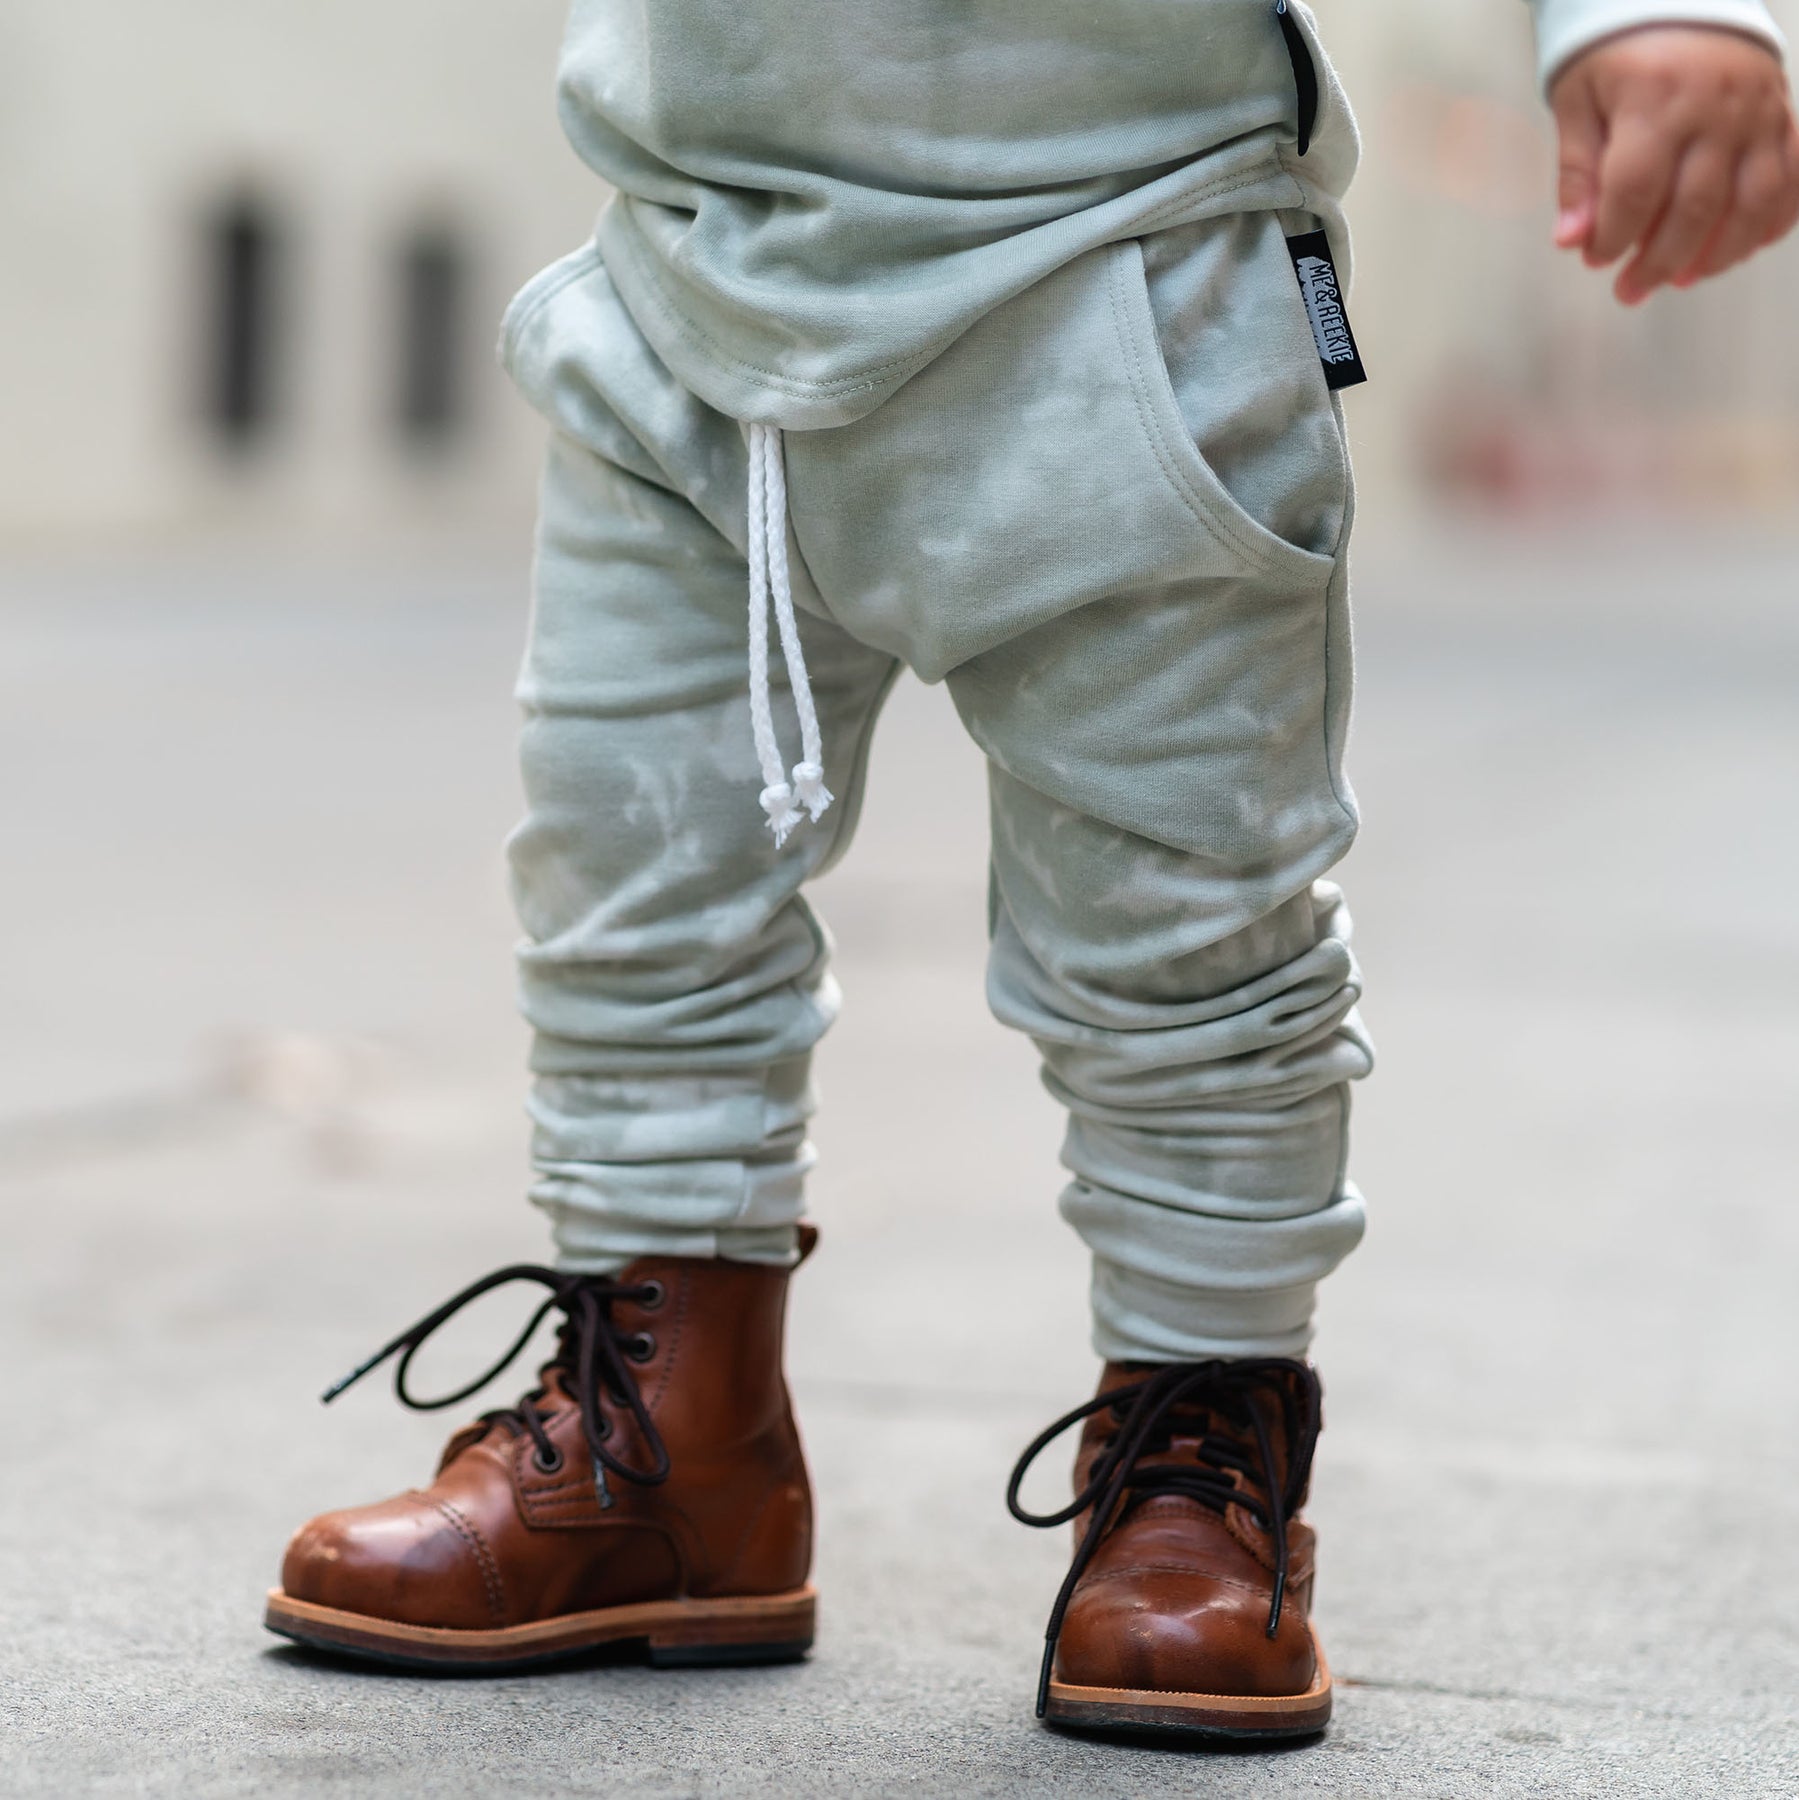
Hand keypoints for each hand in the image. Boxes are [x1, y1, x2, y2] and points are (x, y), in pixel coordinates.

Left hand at [1550, 25, 1798, 303]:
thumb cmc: (1619, 56)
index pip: (1635, 189)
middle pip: (1693, 207)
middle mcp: (1715, 106)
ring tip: (1680, 280)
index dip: (1613, 237)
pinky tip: (1739, 252)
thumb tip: (1570, 240)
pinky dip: (1770, 224)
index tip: (1595, 259)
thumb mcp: (1578, 102)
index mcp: (1655, 98)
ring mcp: (1757, 113)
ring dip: (1716, 255)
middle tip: (1630, 291)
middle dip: (1658, 262)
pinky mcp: (1783, 117)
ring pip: (1751, 203)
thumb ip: (1577, 173)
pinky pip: (1791, 180)